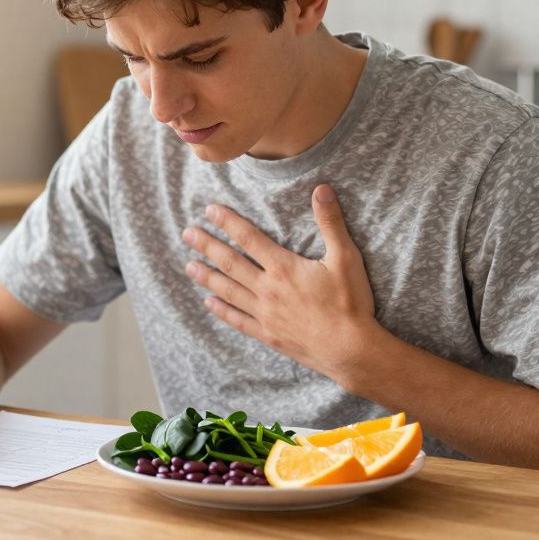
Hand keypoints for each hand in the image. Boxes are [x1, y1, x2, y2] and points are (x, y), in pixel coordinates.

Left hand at [181, 184, 384, 381]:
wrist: (351, 350)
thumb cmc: (350, 303)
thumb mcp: (346, 257)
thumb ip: (330, 222)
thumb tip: (321, 189)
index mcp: (284, 268)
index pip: (249, 238)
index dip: (228, 222)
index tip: (210, 210)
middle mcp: (268, 290)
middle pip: (231, 263)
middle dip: (208, 246)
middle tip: (187, 234)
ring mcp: (265, 314)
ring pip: (229, 291)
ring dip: (207, 277)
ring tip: (189, 266)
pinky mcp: (268, 335)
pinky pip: (238, 320)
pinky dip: (222, 310)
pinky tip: (209, 302)